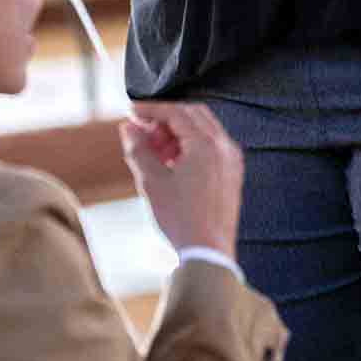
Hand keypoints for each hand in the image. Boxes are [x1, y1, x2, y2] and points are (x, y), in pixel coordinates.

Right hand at [119, 102, 242, 259]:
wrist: (208, 252)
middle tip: (142, 130)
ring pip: (204, 130)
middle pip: (193, 115)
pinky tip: (173, 163)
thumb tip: (128, 128)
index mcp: (206, 145)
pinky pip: (212, 147)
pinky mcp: (232, 174)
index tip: (132, 112)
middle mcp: (224, 146)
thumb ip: (138, 149)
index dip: (151, 109)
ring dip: (178, 132)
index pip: (176, 112)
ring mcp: (231, 160)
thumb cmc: (181, 218)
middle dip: (165, 118)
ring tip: (155, 150)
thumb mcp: (151, 181)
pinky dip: (192, 146)